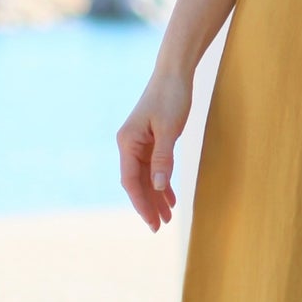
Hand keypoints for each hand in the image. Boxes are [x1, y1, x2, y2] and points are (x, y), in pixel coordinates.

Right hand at [117, 61, 193, 230]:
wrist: (174, 73)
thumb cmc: (171, 97)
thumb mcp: (170, 129)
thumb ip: (163, 158)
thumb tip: (158, 187)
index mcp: (128, 142)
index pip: (131, 181)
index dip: (141, 203)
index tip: (152, 222)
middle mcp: (129, 145)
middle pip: (137, 182)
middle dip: (148, 205)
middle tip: (160, 227)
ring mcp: (139, 143)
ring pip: (147, 178)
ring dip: (156, 197)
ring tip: (167, 218)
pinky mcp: (151, 141)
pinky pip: (154, 168)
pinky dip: (162, 183)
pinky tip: (170, 198)